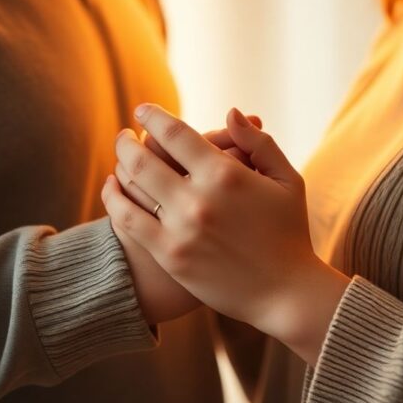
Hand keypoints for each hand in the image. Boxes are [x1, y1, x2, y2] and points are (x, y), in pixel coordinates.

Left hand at [101, 104, 350, 364]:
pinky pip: (128, 220)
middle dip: (127, 141)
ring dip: (119, 167)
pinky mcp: (170, 256)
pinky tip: (113, 190)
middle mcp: (198, 199)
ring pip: (130, 186)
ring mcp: (180, 230)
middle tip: (123, 135)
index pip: (174, 133)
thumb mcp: (286, 180)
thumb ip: (258, 142)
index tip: (144, 109)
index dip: (153, 116)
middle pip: (142, 158)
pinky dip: (114, 199)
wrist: (286, 292)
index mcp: (226, 175)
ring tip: (119, 160)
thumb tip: (229, 111)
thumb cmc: (289, 232)